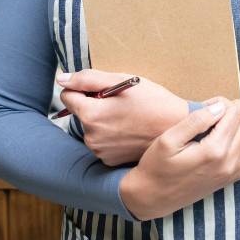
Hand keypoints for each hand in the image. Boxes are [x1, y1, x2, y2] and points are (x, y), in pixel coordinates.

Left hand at [57, 70, 187, 165]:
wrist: (177, 129)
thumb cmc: (154, 102)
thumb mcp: (124, 81)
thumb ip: (88, 79)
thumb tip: (62, 79)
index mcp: (91, 115)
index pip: (68, 96)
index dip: (83, 89)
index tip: (102, 90)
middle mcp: (91, 137)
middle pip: (80, 113)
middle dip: (95, 105)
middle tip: (121, 103)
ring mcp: (100, 151)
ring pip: (91, 127)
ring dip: (102, 120)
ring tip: (128, 117)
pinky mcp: (109, 160)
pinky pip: (101, 142)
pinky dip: (110, 135)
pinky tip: (128, 130)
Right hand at [119, 99, 239, 220]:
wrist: (153, 197)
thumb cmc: (157, 166)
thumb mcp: (168, 139)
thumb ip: (196, 120)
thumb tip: (220, 105)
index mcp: (214, 151)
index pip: (235, 114)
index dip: (226, 101)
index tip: (211, 101)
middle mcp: (230, 163)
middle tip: (226, 105)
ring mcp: (234, 172)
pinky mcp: (234, 178)